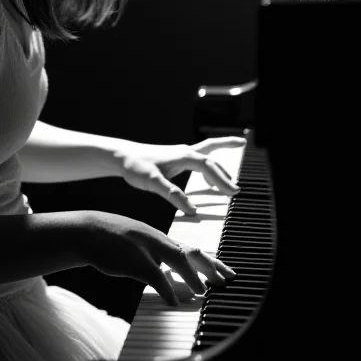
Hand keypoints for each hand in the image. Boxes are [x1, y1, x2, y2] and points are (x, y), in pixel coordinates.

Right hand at [83, 210, 235, 305]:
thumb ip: (154, 258)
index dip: (209, 260)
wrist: (87, 231)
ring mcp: (145, 248)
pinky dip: (167, 289)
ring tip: (204, 291)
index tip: (224, 271)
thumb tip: (170, 277)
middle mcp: (156, 239)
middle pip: (189, 250)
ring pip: (177, 258)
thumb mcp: (136, 245)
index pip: (190, 248)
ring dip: (192, 276)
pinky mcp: (133, 260)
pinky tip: (174, 301)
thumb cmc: (111, 240)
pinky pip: (155, 276)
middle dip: (210, 265)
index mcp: (158, 236)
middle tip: (224, 279)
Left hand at [117, 137, 244, 215]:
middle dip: (225, 175)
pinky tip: (209, 178)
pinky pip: (200, 157)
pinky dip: (210, 163)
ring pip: (208, 154)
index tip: (234, 193)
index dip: (222, 180)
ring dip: (221, 165)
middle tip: (237, 191)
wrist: (123, 155)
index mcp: (184, 155)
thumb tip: (192, 210)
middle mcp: (185, 151)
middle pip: (212, 161)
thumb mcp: (153, 182)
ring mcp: (181, 152)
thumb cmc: (136, 167)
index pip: (209, 167)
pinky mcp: (176, 156)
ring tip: (232, 179)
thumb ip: (173, 195)